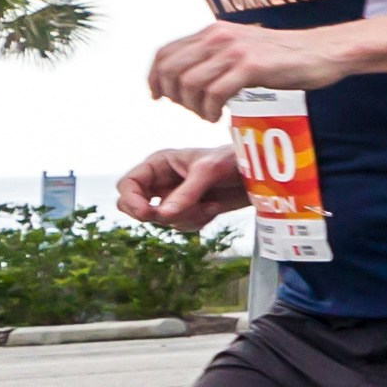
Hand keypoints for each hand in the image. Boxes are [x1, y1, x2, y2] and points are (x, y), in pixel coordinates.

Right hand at [115, 146, 246, 231]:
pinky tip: (214, 208)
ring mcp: (173, 197)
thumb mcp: (209, 171)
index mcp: (158, 164)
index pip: (127, 184)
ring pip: (161, 220)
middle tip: (170, 215)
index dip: (131, 201)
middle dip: (151, 214)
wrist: (259, 174)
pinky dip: (197, 222)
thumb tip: (162, 215)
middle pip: (133, 206)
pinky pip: (180, 226)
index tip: (148, 214)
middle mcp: (161, 181)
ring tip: (210, 204)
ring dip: (185, 217)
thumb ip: (186, 193)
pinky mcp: (188, 210)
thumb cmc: (233, 160)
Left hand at [145, 19, 339, 116]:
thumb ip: (216, 57)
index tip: (158, 96)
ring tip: (207, 115)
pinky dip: (209, 110)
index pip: (165, 53)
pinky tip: (218, 117)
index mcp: (213, 31)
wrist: (324, 51)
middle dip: (172, 96)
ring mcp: (235, 51)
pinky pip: (214, 93)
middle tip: (189, 110)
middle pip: (171, 69)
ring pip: (189, 83)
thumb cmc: (286, 56)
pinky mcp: (252, 67)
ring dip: (192, 107)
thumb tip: (188, 78)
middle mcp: (219, 37)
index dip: (154, 78)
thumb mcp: (243, 49)